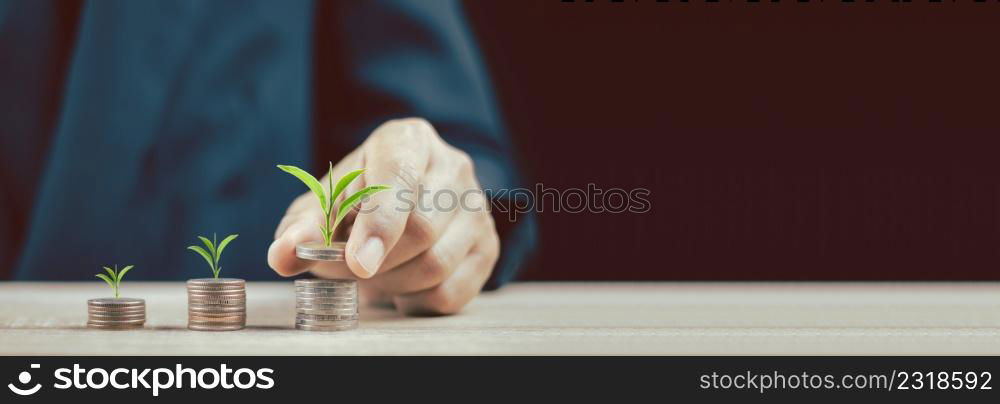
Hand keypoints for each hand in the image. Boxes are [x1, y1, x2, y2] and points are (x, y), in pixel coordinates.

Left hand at [268, 118, 499, 314]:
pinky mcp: (488, 246)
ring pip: (436, 264)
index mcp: (409, 140)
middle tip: (348, 269)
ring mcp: (477, 207)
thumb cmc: (358, 200)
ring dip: (392, 284)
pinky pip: (450, 293)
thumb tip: (283, 254)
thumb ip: (301, 228)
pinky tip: (401, 285)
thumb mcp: (324, 204)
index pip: (400, 178)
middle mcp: (453, 166)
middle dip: (376, 262)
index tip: (359, 263)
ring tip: (374, 274)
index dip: (379, 224)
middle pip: (421, 228)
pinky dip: (414, 301)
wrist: (403, 203)